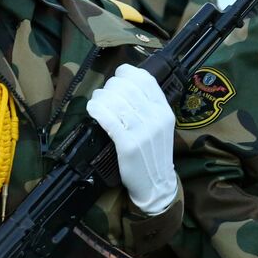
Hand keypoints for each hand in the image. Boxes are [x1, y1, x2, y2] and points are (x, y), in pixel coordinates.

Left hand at [87, 64, 177, 214]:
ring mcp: (143, 131)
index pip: (146, 80)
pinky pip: (109, 119)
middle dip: (111, 86)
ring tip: (96, 101)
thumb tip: (125, 85)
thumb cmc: (154, 154)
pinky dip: (97, 110)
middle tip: (105, 93)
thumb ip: (149, 107)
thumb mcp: (160, 127)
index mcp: (164, 111)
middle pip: (128, 88)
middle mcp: (156, 118)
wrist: (156, 184)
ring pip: (116, 102)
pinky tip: (92, 109)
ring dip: (101, 97)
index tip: (118, 76)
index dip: (128, 73)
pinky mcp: (128, 144)